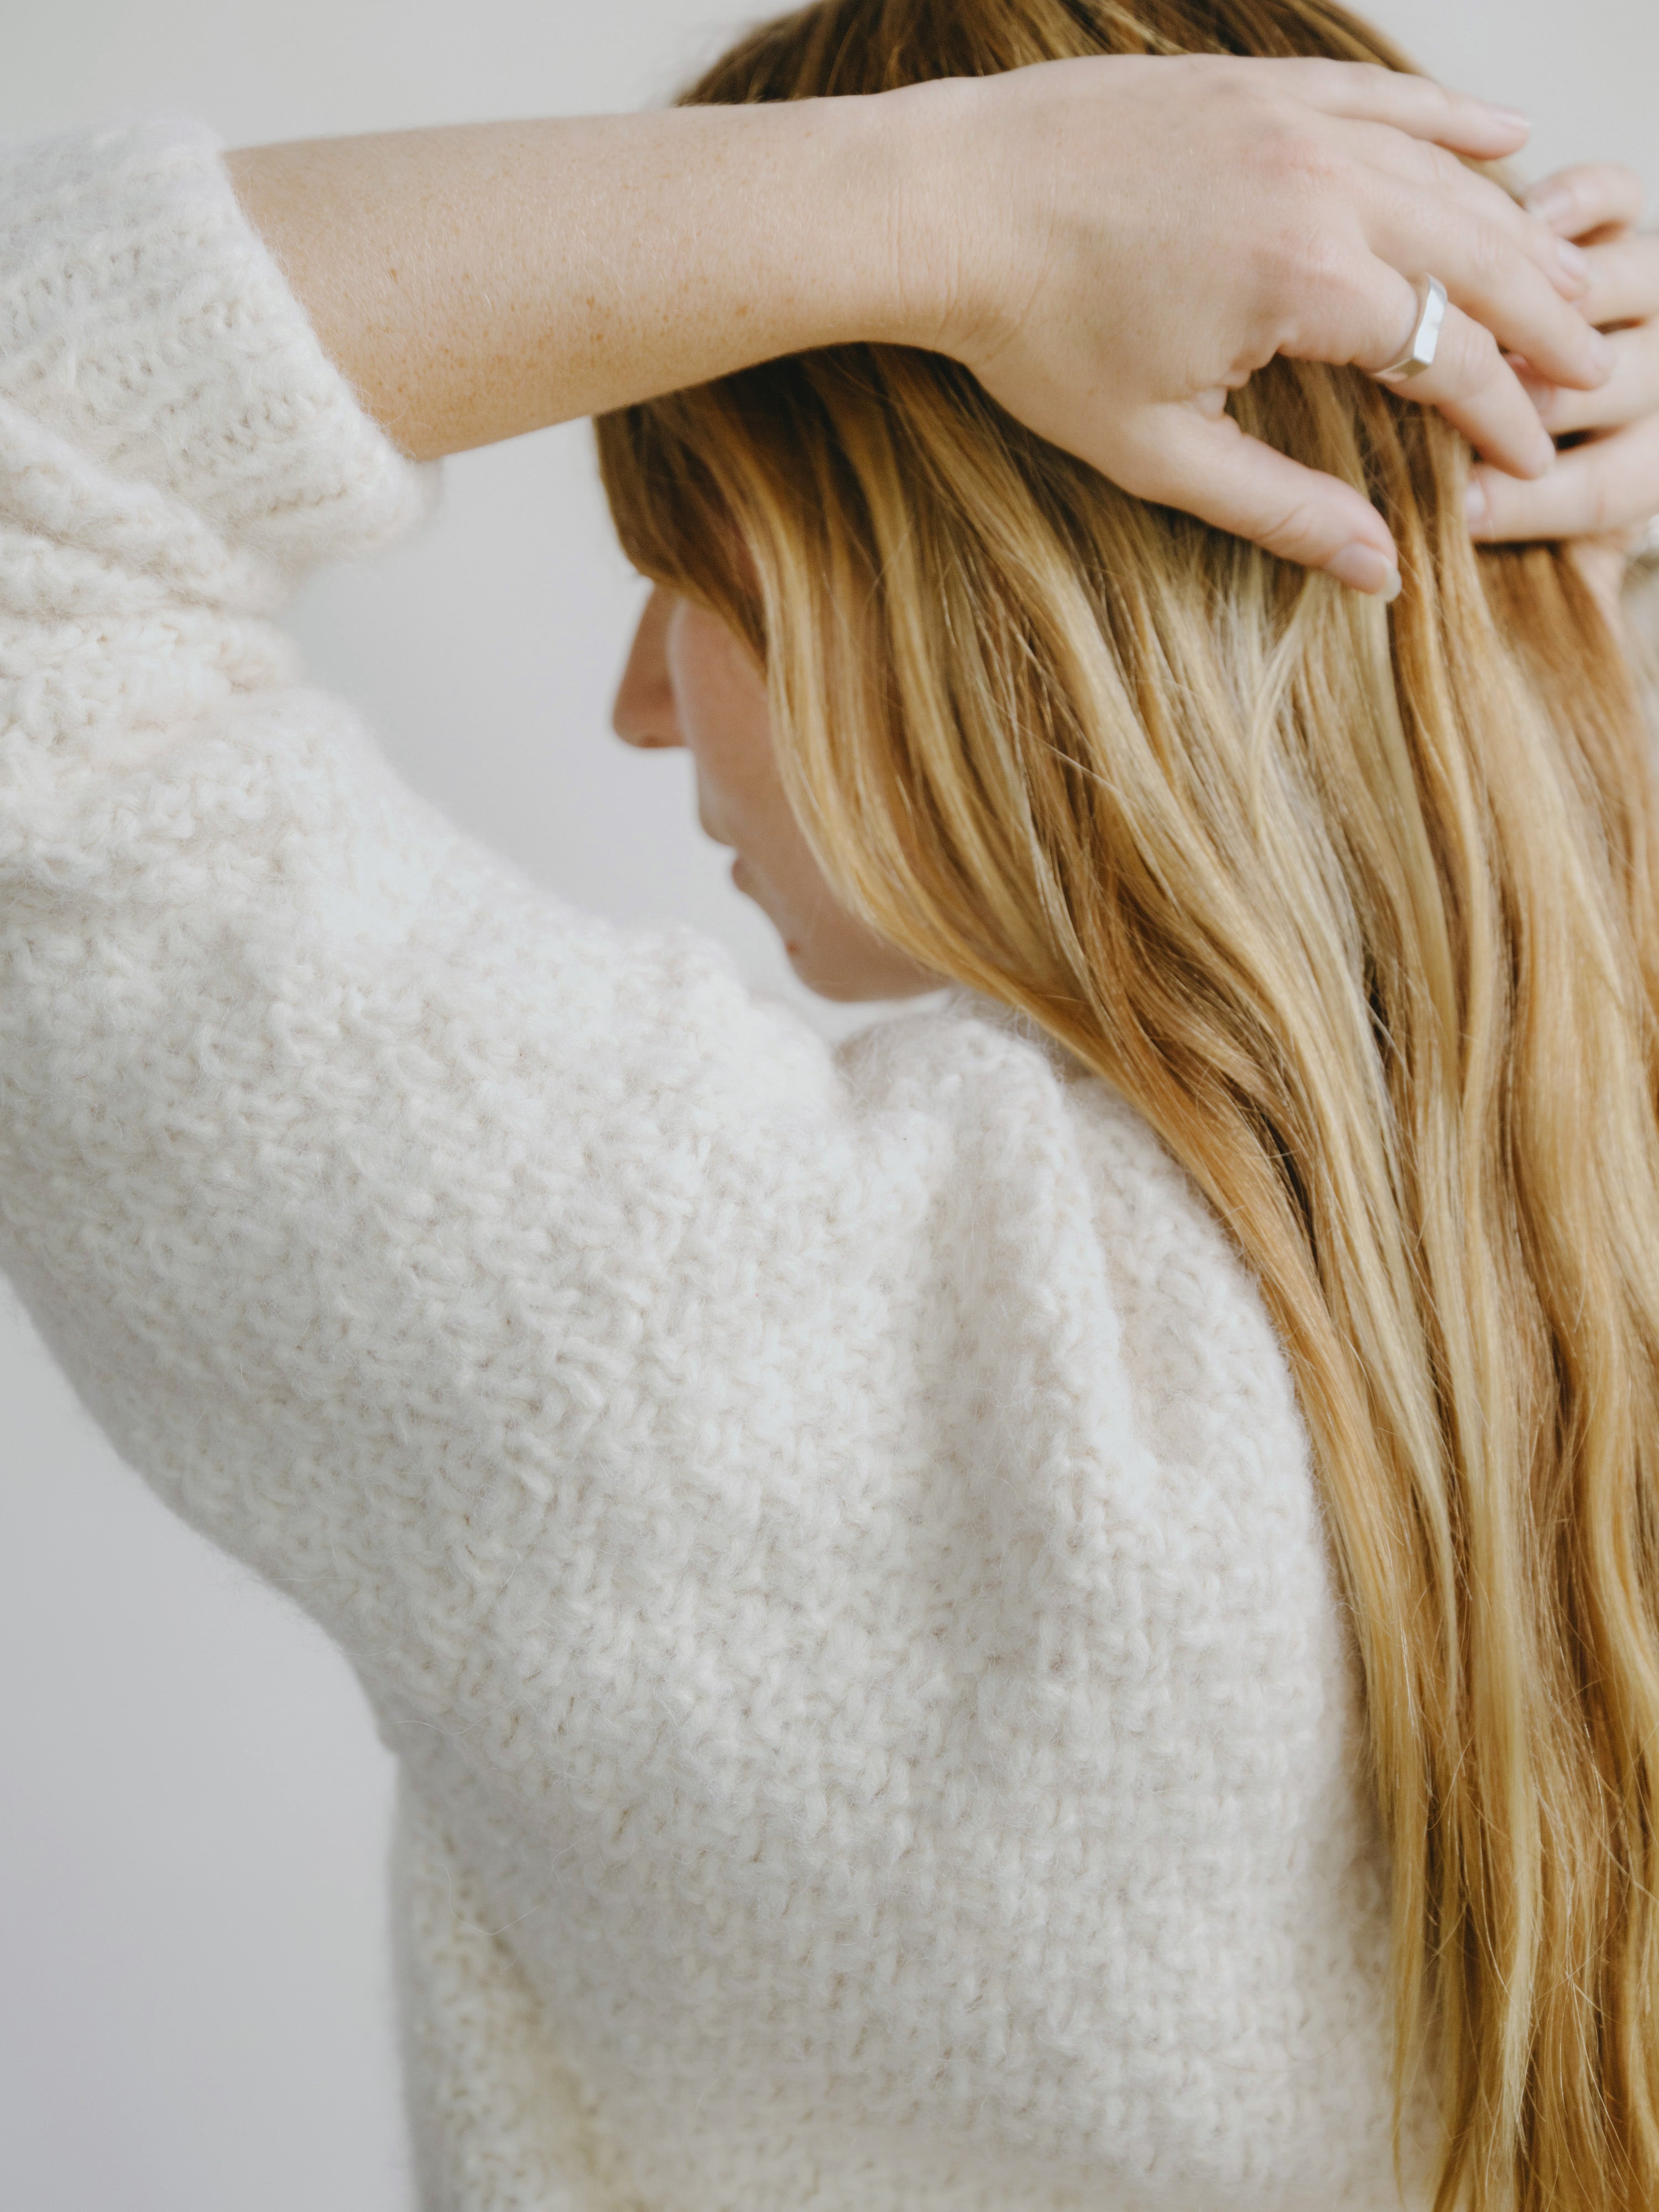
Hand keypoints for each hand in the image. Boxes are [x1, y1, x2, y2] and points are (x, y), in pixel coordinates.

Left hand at [919, 56, 1611, 594]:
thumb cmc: (1034, 337)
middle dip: (1547, 324)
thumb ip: (1280, 511)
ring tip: (1569, 283)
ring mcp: (1294, 118)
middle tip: (1592, 372)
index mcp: (1306, 282)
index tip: (1532, 457)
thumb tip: (1383, 572)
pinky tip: (1510, 135)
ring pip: (1449, 173)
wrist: (946, 205)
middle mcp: (1323, 183)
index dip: (1502, 416)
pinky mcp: (1258, 81)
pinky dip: (1455, 117)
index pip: (1449, 356)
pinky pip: (1386, 94)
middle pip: (1479, 257)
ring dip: (1520, 234)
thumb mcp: (1156, 452)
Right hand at [1467, 164, 1658, 603]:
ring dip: (1549, 305)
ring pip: (1618, 285)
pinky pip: (1615, 197)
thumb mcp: (1556, 555)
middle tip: (1460, 412)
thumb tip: (1459, 573)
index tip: (1460, 513)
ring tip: (1474, 319)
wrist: (1558, 365)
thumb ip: (1534, 562)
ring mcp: (1650, 289)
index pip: (1605, 487)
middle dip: (1534, 402)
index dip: (1532, 505)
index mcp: (1652, 464)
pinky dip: (1577, 203)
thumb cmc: (1510, 479)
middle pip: (1609, 385)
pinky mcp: (1618, 223)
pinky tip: (1524, 224)